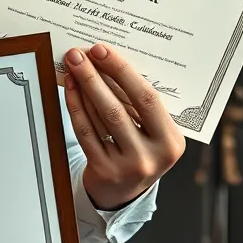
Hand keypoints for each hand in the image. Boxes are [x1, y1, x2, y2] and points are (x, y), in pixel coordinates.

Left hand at [63, 42, 185, 210]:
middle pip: (119, 107)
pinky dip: (76, 107)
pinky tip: (70, 89)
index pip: (147, 99)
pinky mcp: (104, 171)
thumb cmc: (138, 150)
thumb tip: (107, 62)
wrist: (123, 193)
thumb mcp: (151, 132)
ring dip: (83, 87)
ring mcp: (128, 166)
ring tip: (72, 66)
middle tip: (79, 54)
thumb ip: (138, 105)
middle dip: (96, 76)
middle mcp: (153, 156)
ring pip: (100, 118)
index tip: (102, 50)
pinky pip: (85, 132)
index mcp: (172, 141)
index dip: (122, 71)